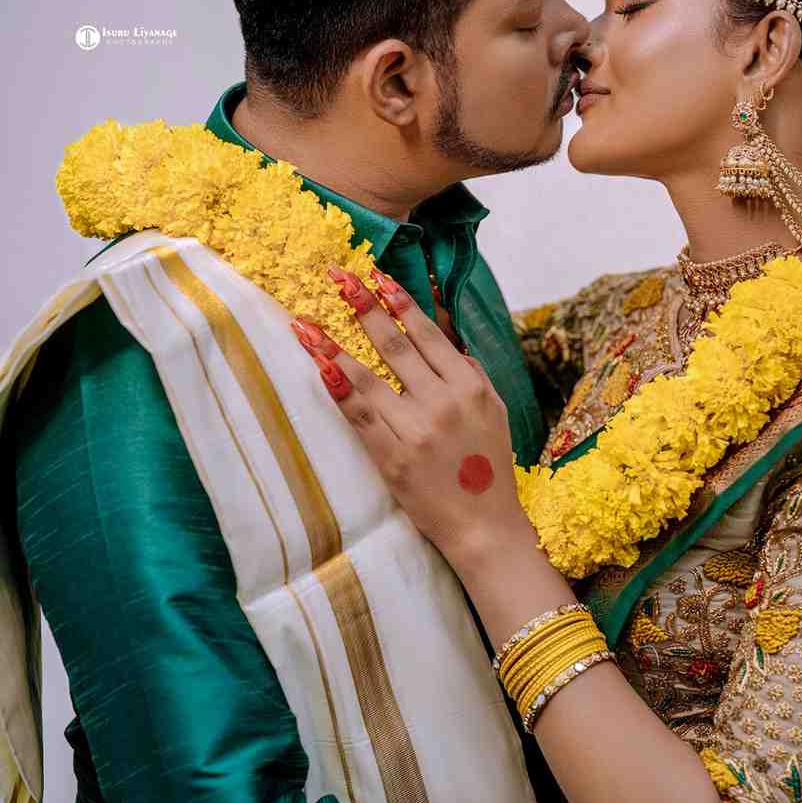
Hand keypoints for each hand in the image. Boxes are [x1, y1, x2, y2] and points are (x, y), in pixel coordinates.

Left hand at [290, 267, 533, 563]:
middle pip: (394, 345)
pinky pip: (359, 416)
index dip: (399, 302)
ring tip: (306, 323)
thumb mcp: (494, 410)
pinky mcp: (393, 458)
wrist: (484, 526)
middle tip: (338, 277)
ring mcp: (416, 430)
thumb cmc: (489, 467)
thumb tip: (443, 336)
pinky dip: (338, 389)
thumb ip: (469, 372)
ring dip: (333, 346)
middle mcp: (443, 402)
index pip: (428, 334)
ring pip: (368, 377)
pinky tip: (319, 367)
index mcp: (470, 386)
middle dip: (363, 307)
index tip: (377, 276)